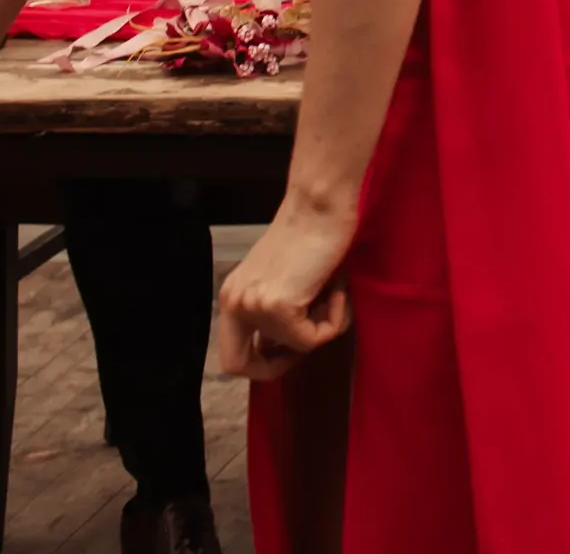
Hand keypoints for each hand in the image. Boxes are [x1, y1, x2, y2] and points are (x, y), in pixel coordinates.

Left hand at [215, 197, 356, 381]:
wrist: (320, 202)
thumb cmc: (312, 230)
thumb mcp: (281, 276)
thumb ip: (276, 307)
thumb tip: (291, 344)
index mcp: (232, 295)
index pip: (231, 356)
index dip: (261, 363)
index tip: (291, 348)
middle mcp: (234, 303)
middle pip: (241, 366)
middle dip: (278, 365)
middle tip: (309, 338)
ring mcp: (253, 305)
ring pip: (296, 347)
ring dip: (326, 324)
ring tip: (335, 289)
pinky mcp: (278, 305)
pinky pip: (314, 338)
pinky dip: (336, 318)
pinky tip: (338, 287)